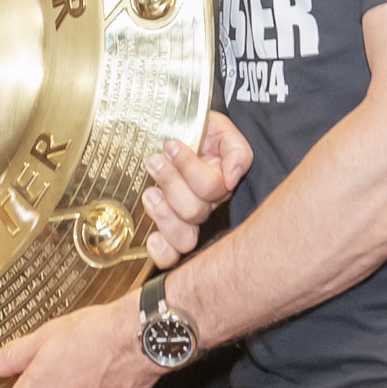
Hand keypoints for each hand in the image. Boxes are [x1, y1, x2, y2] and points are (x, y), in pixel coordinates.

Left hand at [144, 113, 251, 267]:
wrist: (173, 135)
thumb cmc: (196, 136)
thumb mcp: (221, 131)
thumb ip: (236, 151)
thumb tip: (232, 177)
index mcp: (220, 185)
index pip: (211, 187)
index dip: (189, 167)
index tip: (171, 145)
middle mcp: (205, 207)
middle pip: (194, 212)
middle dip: (171, 183)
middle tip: (155, 161)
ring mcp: (185, 222)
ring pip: (184, 238)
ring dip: (163, 213)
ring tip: (150, 192)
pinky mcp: (165, 231)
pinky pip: (170, 256)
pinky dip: (161, 251)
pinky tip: (153, 237)